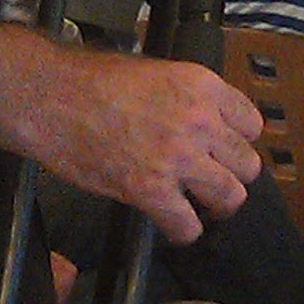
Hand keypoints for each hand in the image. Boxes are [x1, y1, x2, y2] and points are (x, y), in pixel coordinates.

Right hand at [38, 49, 264, 246]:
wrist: (52, 98)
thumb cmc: (92, 81)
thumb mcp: (156, 72)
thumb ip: (188, 97)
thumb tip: (201, 119)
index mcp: (202, 86)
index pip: (252, 124)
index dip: (238, 141)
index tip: (226, 150)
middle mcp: (200, 121)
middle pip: (248, 164)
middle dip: (232, 175)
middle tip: (214, 180)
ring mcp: (178, 158)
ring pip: (230, 197)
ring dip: (215, 205)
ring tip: (201, 206)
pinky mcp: (151, 190)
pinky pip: (188, 226)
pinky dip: (183, 231)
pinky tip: (173, 225)